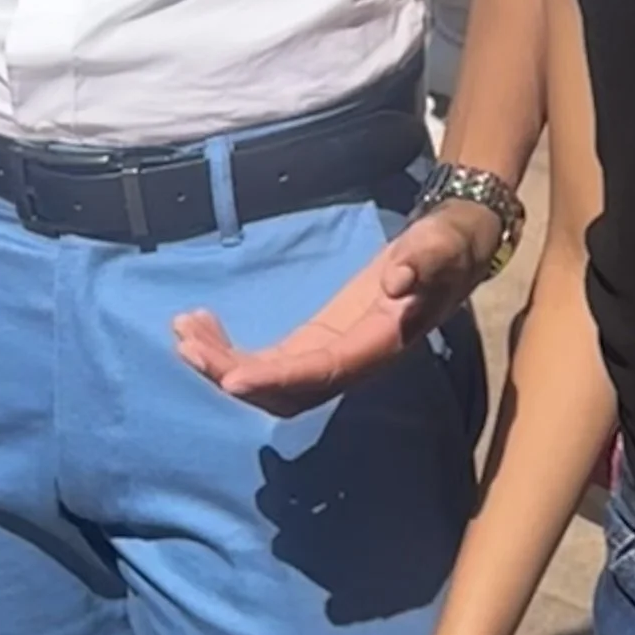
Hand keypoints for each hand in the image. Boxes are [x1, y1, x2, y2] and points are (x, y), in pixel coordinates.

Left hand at [171, 199, 499, 415]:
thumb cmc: (446, 245)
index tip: (230, 380)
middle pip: (285, 390)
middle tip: (188, 341)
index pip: (322, 372)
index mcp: (381, 344)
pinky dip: (232, 350)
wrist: (450, 248)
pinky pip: (268, 362)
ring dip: (223, 364)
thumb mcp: (441, 244)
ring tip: (184, 329)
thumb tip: (395, 282)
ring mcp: (331, 356)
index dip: (276, 379)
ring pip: (270, 382)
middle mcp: (352, 363)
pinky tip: (201, 325)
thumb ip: (422, 261)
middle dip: (234, 374)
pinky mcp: (316, 342)